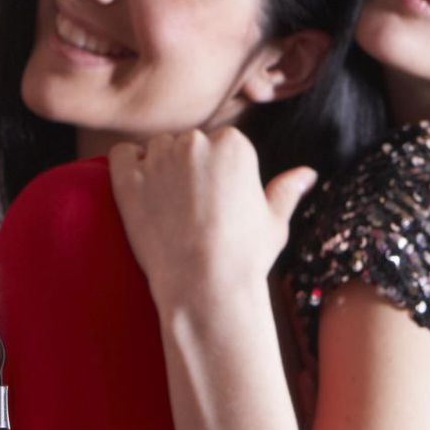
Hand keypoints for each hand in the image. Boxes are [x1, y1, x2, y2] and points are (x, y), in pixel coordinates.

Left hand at [108, 128, 316, 306]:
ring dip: (158, 168)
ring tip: (168, 208)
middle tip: (191, 209)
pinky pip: (122, 155)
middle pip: (187, 143)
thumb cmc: (244, 257)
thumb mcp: (274, 222)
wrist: (205, 287)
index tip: (215, 201)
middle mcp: (195, 143)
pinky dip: (127, 167)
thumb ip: (285, 190)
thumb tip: (307, 173)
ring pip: (156, 149)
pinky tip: (140, 192)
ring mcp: (160, 159)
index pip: (219, 144)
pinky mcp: (129, 179)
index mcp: (234, 144)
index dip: (217, 174)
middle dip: (188, 169)